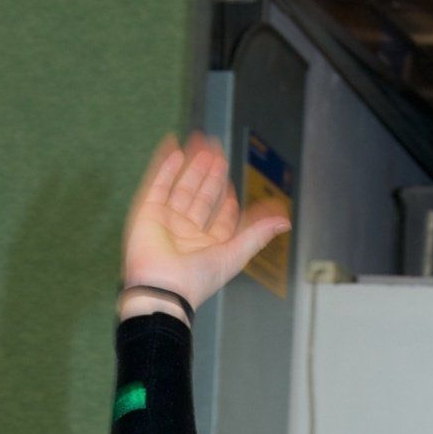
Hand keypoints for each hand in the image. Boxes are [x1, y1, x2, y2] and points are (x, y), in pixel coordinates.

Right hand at [121, 131, 290, 308]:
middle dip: (211, 174)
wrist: (162, 288)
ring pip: (182, 188)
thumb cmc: (198, 279)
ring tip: (202, 145)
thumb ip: (258, 233)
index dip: (228, 201)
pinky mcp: (147, 214)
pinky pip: (158, 186)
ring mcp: (167, 222)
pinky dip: (166, 169)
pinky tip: (176, 152)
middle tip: (218, 152)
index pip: (221, 218)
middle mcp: (187, 232)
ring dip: (192, 167)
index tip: (233, 185)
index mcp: (208, 245)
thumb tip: (285, 222)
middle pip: (202, 197)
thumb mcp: (236, 254)